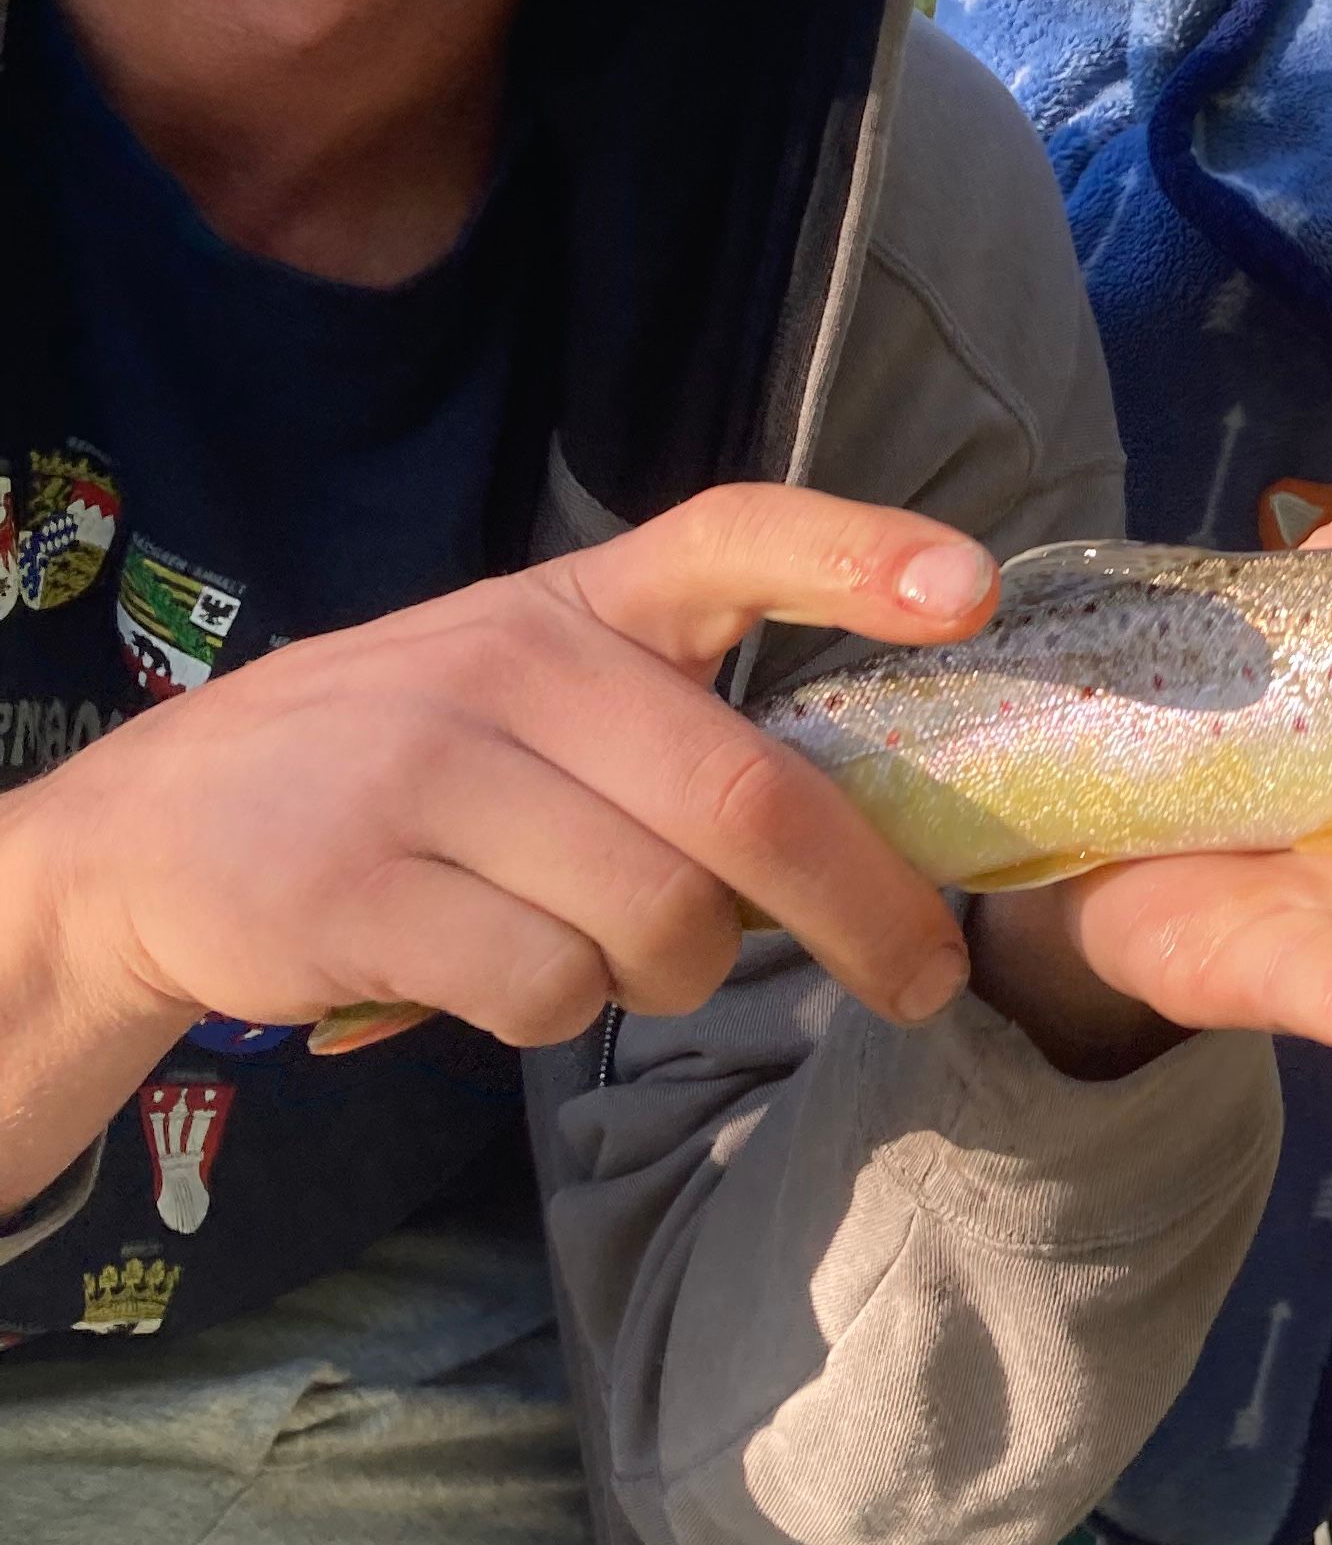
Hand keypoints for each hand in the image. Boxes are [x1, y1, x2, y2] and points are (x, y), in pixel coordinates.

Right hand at [7, 486, 997, 1085]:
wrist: (148, 836)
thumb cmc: (400, 771)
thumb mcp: (526, 689)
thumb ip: (676, 722)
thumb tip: (874, 836)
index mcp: (572, 603)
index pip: (730, 533)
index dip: (856, 552)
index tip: (969, 588)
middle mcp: (509, 666)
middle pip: (744, 800)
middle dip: (863, 908)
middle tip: (923, 978)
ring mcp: (425, 773)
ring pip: (660, 917)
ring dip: (679, 974)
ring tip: (616, 954)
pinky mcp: (357, 891)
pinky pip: (547, 988)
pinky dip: (559, 1011)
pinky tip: (501, 977)